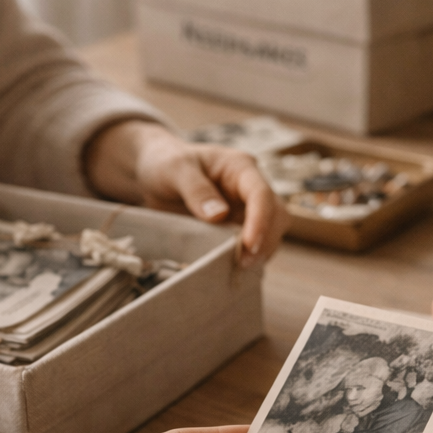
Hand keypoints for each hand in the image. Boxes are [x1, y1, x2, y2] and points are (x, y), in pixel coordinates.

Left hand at [84, 120, 288, 267]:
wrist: (155, 171)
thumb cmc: (166, 162)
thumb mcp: (174, 169)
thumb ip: (196, 189)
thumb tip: (219, 215)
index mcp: (240, 168)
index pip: (261, 194)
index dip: (260, 221)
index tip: (248, 245)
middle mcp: (250, 189)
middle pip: (276, 216)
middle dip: (265, 241)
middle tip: (242, 264)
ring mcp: (247, 210)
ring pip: (272, 233)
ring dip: (260, 253)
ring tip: (238, 270)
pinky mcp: (239, 228)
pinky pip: (254, 245)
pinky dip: (250, 259)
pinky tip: (234, 269)